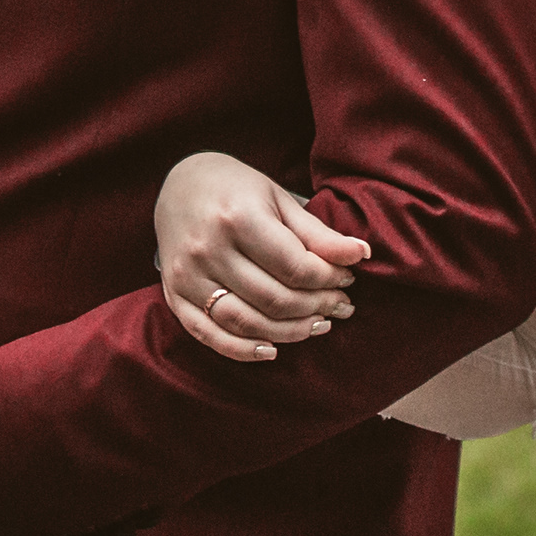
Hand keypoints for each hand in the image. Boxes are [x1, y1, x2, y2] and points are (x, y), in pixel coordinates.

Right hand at [154, 152, 363, 361]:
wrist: (178, 185)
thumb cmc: (236, 189)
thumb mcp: (278, 199)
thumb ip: (316, 233)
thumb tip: (361, 254)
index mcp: (237, 218)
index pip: (295, 267)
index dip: (329, 279)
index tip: (347, 279)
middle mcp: (208, 249)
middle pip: (274, 298)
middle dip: (316, 306)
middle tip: (341, 306)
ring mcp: (186, 276)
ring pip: (246, 322)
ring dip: (289, 332)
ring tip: (318, 324)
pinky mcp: (173, 295)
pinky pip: (209, 335)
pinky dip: (242, 350)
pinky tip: (272, 349)